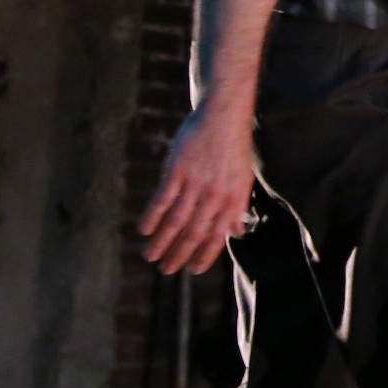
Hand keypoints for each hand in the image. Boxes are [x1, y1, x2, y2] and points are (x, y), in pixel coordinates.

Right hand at [140, 103, 256, 273]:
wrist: (224, 117)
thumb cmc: (234, 148)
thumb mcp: (243, 179)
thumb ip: (238, 207)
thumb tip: (237, 231)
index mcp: (232, 199)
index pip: (218, 235)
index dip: (205, 255)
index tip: (193, 270)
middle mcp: (214, 195)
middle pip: (194, 232)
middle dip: (179, 254)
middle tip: (167, 270)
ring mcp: (195, 183)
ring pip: (176, 220)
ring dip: (162, 241)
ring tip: (151, 257)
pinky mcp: (177, 171)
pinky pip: (162, 199)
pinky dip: (152, 217)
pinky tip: (144, 231)